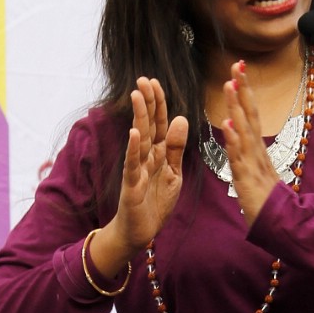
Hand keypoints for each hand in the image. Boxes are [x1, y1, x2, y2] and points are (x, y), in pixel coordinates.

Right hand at [95, 78, 188, 268]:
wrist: (140, 232)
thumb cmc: (154, 203)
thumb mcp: (173, 173)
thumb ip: (176, 148)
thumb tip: (182, 118)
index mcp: (159, 154)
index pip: (160, 123)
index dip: (159, 104)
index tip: (155, 82)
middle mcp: (146, 157)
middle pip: (148, 125)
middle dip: (147, 103)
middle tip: (143, 79)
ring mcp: (137, 169)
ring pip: (140, 139)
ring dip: (139, 117)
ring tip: (137, 96)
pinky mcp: (131, 185)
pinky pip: (132, 165)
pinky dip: (133, 149)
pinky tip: (133, 133)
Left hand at [222, 62, 284, 227]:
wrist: (281, 226)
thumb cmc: (267, 201)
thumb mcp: (256, 172)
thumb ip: (248, 153)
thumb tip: (239, 132)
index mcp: (257, 148)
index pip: (250, 114)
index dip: (244, 91)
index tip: (238, 70)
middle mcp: (257, 150)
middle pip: (250, 114)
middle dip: (243, 89)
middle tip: (237, 64)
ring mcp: (254, 163)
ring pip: (244, 129)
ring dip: (237, 106)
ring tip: (230, 84)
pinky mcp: (248, 178)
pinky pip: (239, 156)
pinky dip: (234, 140)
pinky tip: (228, 125)